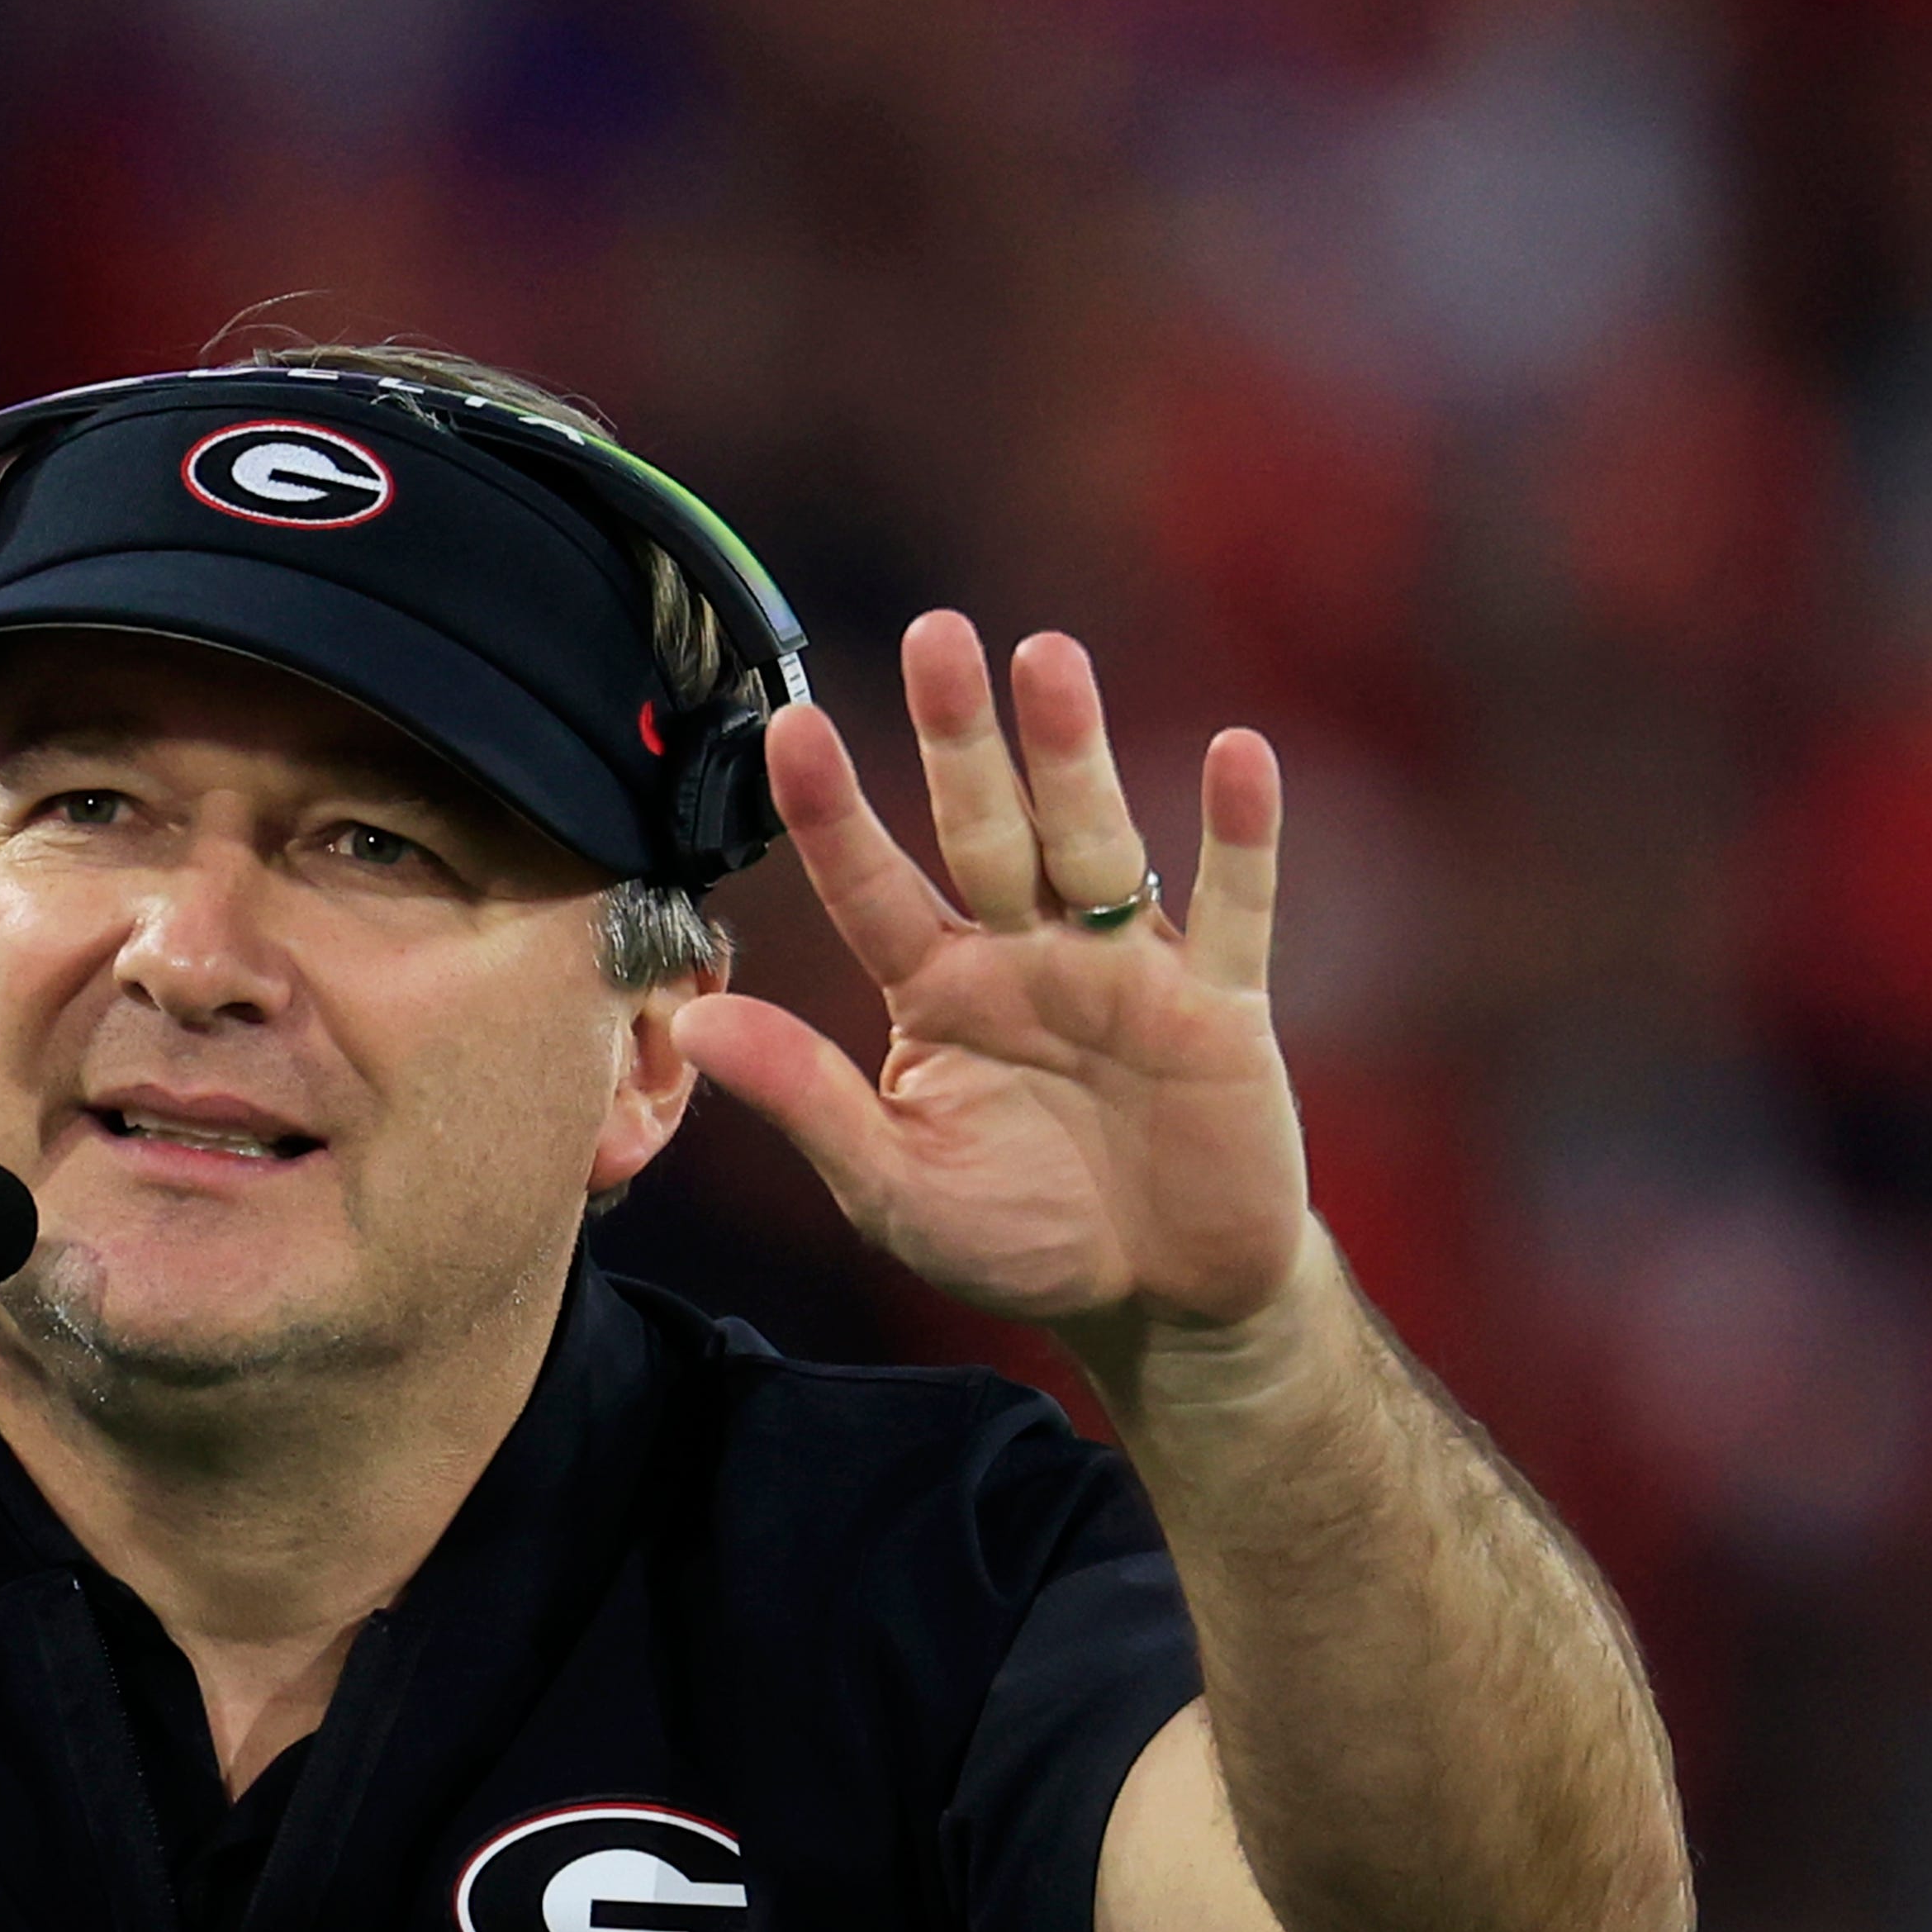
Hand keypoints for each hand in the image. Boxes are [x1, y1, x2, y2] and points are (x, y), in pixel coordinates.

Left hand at [676, 613, 1310, 1349]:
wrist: (1156, 1295)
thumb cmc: (1014, 1235)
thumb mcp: (891, 1184)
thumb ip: (805, 1097)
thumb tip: (690, 1022)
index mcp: (935, 993)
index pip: (870, 889)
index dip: (835, 813)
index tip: (789, 726)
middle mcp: (1025, 958)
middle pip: (986, 832)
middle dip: (961, 739)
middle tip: (934, 635)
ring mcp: (1126, 971)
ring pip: (1097, 843)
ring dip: (1075, 754)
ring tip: (1046, 657)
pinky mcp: (1220, 1006)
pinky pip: (1236, 909)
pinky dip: (1241, 836)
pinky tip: (1238, 754)